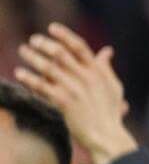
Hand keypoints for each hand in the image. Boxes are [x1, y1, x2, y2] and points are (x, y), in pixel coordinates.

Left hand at [15, 23, 137, 163]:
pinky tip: (20, 73)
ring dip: (33, 57)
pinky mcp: (64, 102)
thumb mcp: (114, 87)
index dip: (65, 35)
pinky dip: (29, 79)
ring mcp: (74, 89)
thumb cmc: (111, 113)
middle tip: (33, 40)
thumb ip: (107, 68)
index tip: (52, 28)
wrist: (106, 136)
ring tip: (23, 51)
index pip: (80, 47)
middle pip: (61, 53)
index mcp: (97, 72)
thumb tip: (107, 50)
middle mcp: (86, 77)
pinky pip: (42, 86)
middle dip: (44, 44)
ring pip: (48, 67)